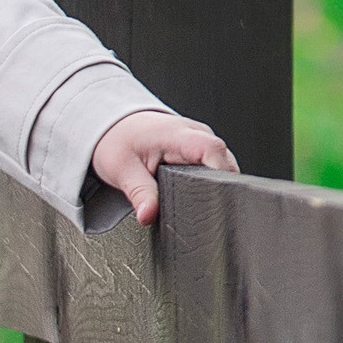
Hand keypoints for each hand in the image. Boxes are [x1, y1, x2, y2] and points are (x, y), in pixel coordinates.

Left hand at [90, 110, 236, 228]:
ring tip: (197, 201)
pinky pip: (216, 165)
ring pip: (224, 165)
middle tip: (201, 208)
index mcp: (177, 135)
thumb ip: (139, 193)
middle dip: (218, 187)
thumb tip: (148, 215)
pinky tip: (198, 193)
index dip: (219, 174)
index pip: (212, 150)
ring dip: (214, 184)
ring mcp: (203, 140)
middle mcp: (196, 134)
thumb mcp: (122, 170)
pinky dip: (210, 180)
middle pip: (225, 161)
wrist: (117, 127)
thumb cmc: (120, 142)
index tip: (214, 197)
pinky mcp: (203, 149)